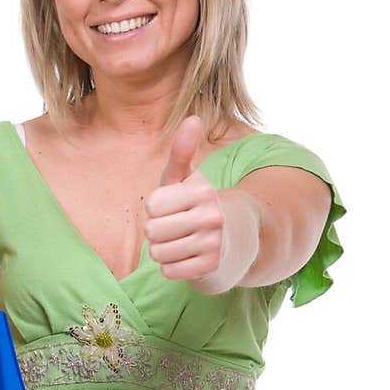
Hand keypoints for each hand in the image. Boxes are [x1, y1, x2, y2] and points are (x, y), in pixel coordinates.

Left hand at [143, 115, 225, 286]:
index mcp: (203, 192)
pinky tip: (187, 258)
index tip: (171, 209)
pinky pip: (169, 271)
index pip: (153, 206)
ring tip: (180, 243)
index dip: (156, 210)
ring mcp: (213, 244)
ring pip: (159, 254)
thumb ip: (182, 152)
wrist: (236, 241)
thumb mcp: (189, 180)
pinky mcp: (211, 268)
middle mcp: (212, 217)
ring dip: (163, 251)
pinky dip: (173, 267)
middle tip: (174, 229)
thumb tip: (194, 118)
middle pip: (153, 231)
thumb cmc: (200, 207)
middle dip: (157, 233)